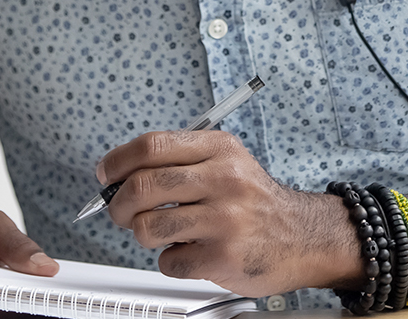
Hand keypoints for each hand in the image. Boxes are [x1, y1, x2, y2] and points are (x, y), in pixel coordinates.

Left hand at [98, 130, 362, 296]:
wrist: (301, 235)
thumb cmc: (254, 199)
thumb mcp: (226, 161)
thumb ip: (180, 161)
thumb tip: (121, 174)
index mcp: (219, 148)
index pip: (152, 145)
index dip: (118, 161)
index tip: (106, 174)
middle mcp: (223, 178)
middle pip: (143, 186)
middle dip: (118, 204)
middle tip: (119, 212)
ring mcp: (224, 218)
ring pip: (147, 227)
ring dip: (143, 234)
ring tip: (160, 232)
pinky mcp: (223, 256)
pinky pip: (168, 261)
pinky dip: (170, 260)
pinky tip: (189, 251)